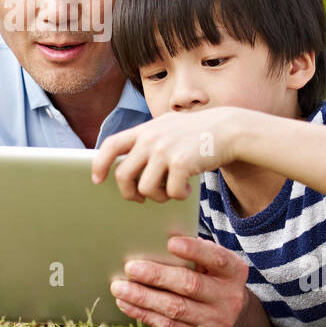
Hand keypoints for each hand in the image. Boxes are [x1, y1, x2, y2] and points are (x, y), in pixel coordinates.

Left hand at [91, 109, 237, 202]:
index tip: (97, 179)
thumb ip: (147, 140)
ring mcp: (165, 150)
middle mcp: (151, 139)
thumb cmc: (196, 133)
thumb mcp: (167, 127)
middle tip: (140, 199)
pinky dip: (179, 196)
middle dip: (129, 193)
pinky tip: (187, 189)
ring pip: (145, 188)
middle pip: (123, 174)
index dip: (100, 163)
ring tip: (170, 190)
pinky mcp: (181, 163)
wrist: (228, 129)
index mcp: (145, 130)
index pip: (111, 145)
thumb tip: (126, 164)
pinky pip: (171, 192)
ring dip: (158, 196)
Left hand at [109, 234, 269, 326]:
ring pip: (175, 309)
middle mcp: (229, 297)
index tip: (170, 242)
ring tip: (119, 288)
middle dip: (157, 276)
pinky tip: (126, 304)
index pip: (216, 258)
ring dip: (143, 298)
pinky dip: (144, 314)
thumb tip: (157, 238)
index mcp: (234, 271)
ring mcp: (215, 321)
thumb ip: (195, 250)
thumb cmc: (213, 275)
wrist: (233, 312)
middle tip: (130, 267)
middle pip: (190, 285)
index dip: (195, 250)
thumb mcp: (213, 260)